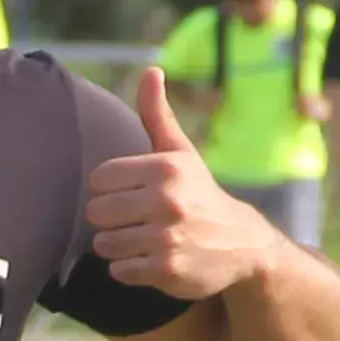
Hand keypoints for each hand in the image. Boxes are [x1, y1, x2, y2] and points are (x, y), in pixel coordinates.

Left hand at [83, 67, 274, 300]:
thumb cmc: (199, 192)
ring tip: (146, 239)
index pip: (99, 179)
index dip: (111, 189)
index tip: (134, 192)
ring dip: (119, 245)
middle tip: (139, 219)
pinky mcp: (166, 270)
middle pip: (97, 212)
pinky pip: (119, 270)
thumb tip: (150, 70)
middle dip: (112, 219)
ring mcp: (167, 237)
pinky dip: (130, 269)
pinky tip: (154, 259)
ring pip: (104, 244)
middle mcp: (167, 201)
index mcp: (165, 168)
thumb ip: (157, 114)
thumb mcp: (181, 152)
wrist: (242, 244)